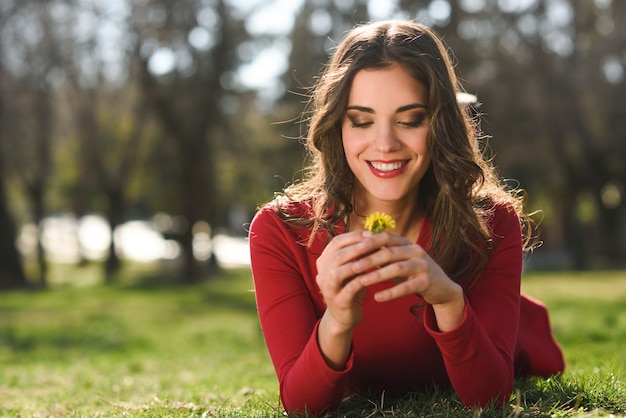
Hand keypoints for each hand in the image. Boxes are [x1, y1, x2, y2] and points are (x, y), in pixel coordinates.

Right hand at [315, 230, 373, 332]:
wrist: (344, 317)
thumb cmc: (350, 288)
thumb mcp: (352, 269)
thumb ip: (357, 254)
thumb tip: (372, 235)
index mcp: (323, 263)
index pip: (336, 243)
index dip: (353, 236)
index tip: (370, 233)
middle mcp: (322, 274)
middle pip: (336, 255)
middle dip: (356, 246)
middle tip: (373, 241)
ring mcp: (328, 289)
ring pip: (338, 271)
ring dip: (356, 262)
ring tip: (373, 256)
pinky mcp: (338, 302)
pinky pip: (349, 289)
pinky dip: (361, 280)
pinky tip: (373, 275)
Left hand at [350, 232, 464, 330]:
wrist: (441, 287)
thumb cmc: (412, 272)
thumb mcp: (397, 260)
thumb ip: (380, 254)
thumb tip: (355, 248)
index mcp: (407, 243)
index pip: (385, 237)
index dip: (369, 242)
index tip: (352, 249)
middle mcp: (416, 251)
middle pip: (390, 252)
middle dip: (369, 260)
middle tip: (352, 267)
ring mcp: (423, 265)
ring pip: (397, 268)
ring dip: (378, 275)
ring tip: (362, 282)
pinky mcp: (427, 282)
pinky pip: (407, 287)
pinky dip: (391, 292)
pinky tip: (377, 298)